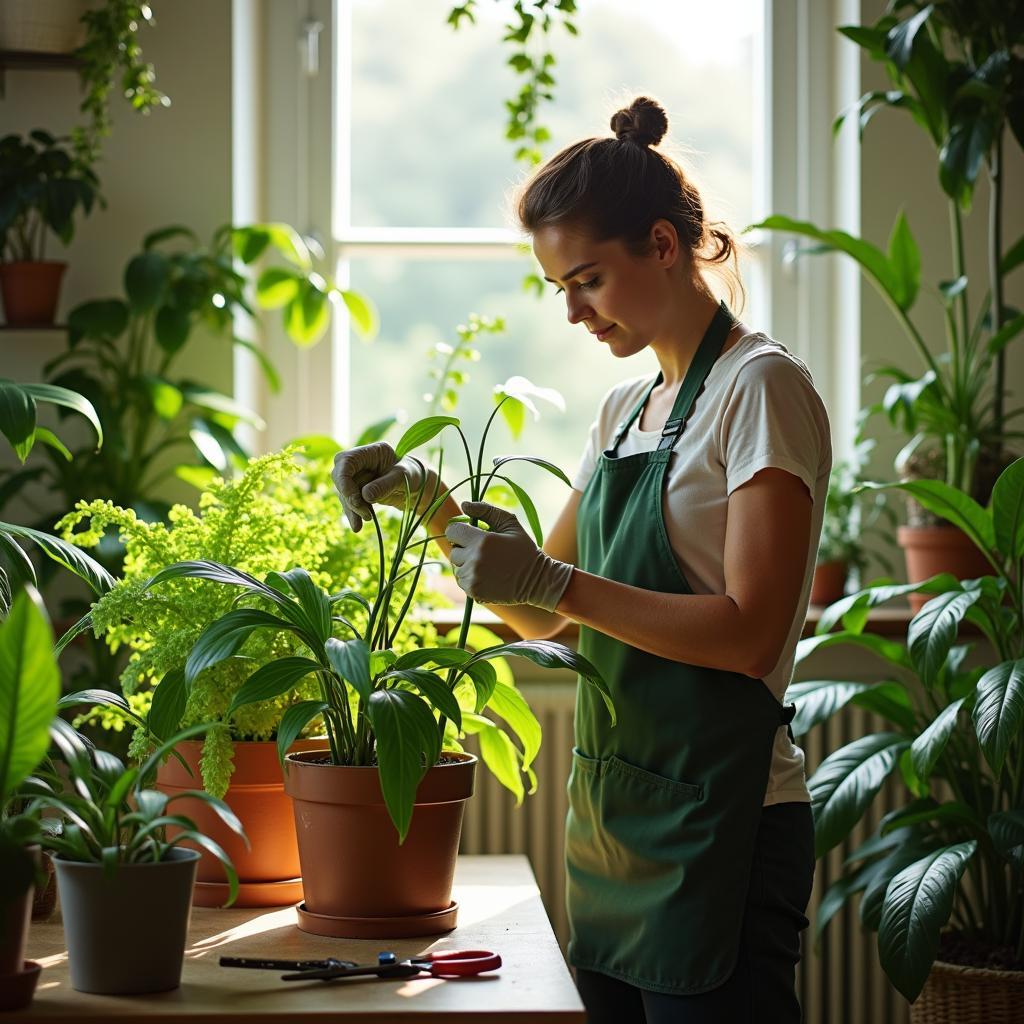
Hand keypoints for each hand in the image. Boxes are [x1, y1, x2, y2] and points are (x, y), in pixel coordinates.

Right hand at [331, 442, 437, 531]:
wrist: (419, 488)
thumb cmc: (414, 476)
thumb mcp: (403, 478)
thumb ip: (385, 485)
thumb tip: (365, 495)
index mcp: (372, 452)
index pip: (346, 461)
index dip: (344, 480)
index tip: (355, 498)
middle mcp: (361, 462)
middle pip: (341, 477)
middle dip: (350, 497)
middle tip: (365, 513)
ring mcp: (358, 476)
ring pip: (344, 493)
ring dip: (352, 509)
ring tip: (367, 519)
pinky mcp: (359, 490)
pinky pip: (350, 502)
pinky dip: (353, 514)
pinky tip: (357, 527)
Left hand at [444, 500, 572, 610]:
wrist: (537, 580)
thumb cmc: (523, 549)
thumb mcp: (510, 523)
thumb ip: (486, 511)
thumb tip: (464, 505)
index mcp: (482, 541)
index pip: (452, 531)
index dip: (459, 531)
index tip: (470, 534)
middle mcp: (474, 560)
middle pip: (453, 551)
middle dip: (464, 549)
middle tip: (483, 551)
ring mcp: (473, 578)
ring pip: (457, 568)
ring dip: (467, 565)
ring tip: (487, 564)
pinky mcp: (474, 592)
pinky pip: (462, 581)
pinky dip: (471, 578)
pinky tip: (487, 576)